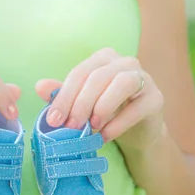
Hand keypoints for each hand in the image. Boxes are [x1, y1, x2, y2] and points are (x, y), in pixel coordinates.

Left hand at [35, 47, 164, 151]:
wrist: (138, 132)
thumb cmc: (107, 114)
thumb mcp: (83, 105)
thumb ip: (63, 95)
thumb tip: (38, 86)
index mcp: (104, 59)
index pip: (80, 73)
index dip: (64, 96)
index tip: (54, 121)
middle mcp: (125, 62)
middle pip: (99, 77)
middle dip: (81, 103)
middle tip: (70, 127)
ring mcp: (144, 78)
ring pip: (122, 83)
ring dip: (102, 106)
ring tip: (91, 128)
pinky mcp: (156, 99)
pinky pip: (137, 107)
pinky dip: (119, 123)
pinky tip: (106, 136)